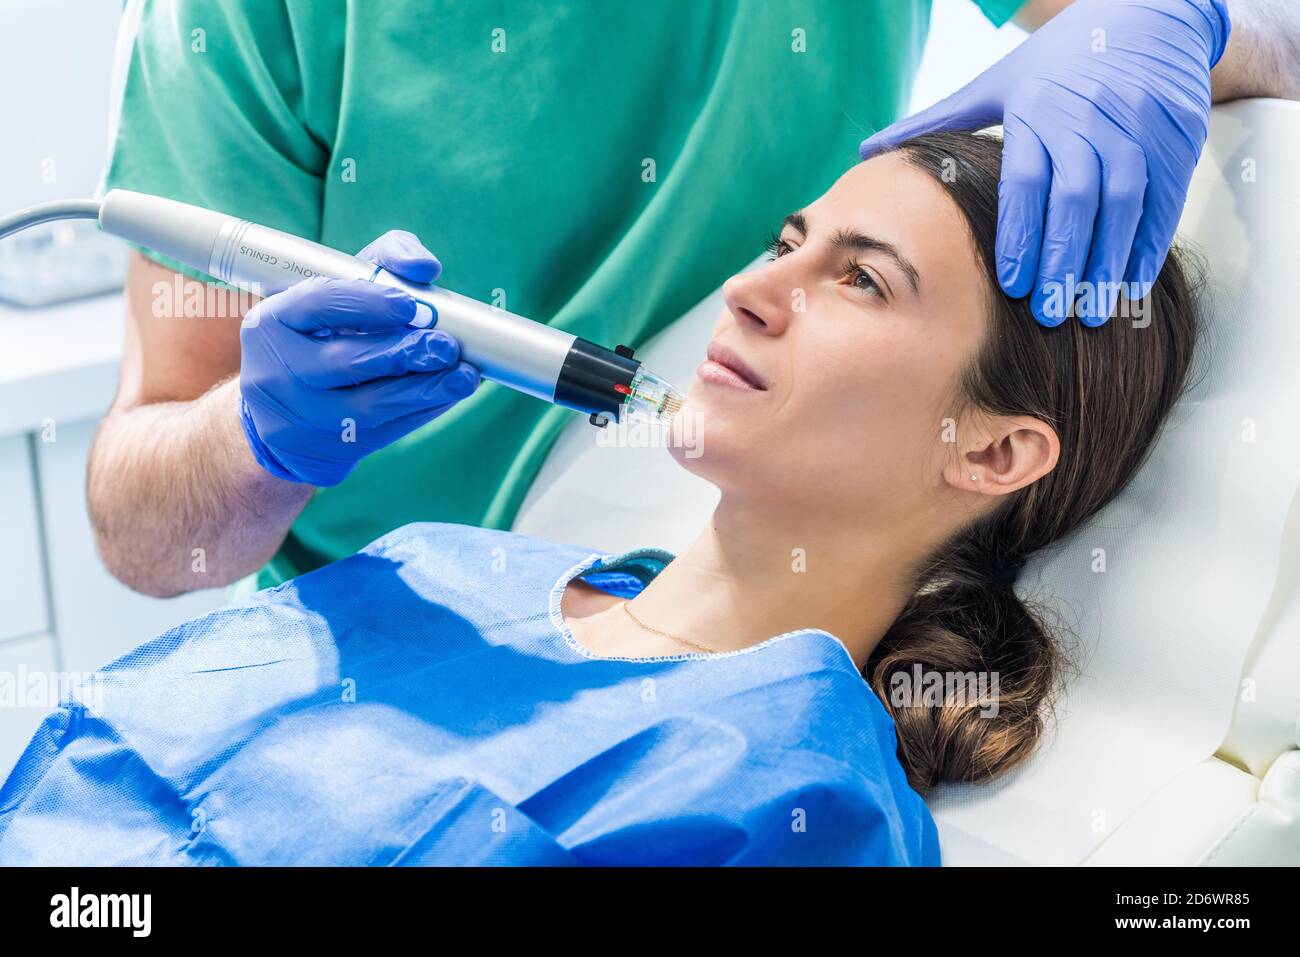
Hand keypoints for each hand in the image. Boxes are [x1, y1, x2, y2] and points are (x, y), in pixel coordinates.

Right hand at [238, 230, 479, 485]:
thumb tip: (425, 267)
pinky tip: (449, 396)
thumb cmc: (320, 334)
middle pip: (344, 362)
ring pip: (366, 406)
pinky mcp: (325, 450)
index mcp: (271, 321)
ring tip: (464, 377)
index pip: (318, 305)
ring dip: (423, 391)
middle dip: (403, 353)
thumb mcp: (336, 292)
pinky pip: (382, 433)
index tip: (411, 305)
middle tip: (446, 345)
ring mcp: (299, 417)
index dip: (368, 303)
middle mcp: (276, 371)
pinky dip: (421, 412)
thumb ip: (383, 262)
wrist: (281, 409)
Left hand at [859, 0, 1229, 325]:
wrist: (1149, 17)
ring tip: (1088, 311)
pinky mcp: (1178, 138)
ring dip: (1106, 262)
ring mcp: (1139, 128)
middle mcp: (1090, 119)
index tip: (1012, 285)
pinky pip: (1163, 202)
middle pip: (1076, 200)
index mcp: (1039, 111)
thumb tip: (870, 152)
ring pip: (1123, 205)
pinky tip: (1128, 283)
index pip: (1026, 183)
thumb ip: (939, 122)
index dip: (1021, 236)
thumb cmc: (1061, 60)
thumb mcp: (997, 83)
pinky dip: (1148, 245)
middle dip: (1062, 261)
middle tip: (1048, 314)